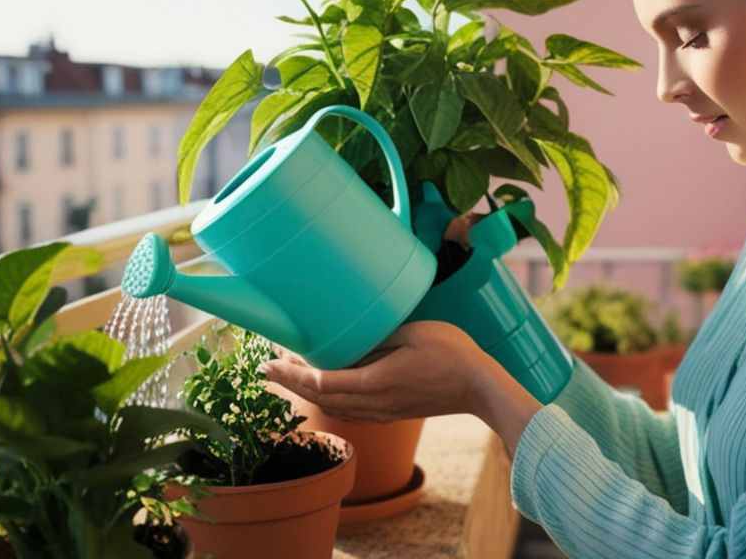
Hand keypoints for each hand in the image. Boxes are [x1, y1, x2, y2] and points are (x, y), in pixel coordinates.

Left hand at [259, 320, 492, 422]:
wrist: (479, 386)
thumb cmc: (451, 353)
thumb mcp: (412, 333)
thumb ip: (377, 337)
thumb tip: (348, 338)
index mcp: (375, 382)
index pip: (321, 382)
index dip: (291, 375)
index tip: (268, 364)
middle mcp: (374, 403)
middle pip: (321, 397)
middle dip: (291, 383)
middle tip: (266, 369)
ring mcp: (382, 411)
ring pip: (333, 407)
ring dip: (307, 393)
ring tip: (289, 378)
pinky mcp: (391, 412)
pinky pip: (349, 411)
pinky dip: (329, 400)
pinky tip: (325, 391)